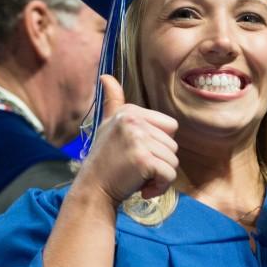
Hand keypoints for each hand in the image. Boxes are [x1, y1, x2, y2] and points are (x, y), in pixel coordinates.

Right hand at [76, 75, 178, 205]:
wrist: (93, 190)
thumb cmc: (104, 161)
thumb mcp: (108, 126)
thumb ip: (113, 102)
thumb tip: (106, 76)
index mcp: (129, 112)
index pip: (170, 127)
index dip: (159, 145)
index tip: (138, 154)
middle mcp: (133, 121)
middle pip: (173, 145)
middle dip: (160, 162)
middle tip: (137, 169)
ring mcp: (138, 139)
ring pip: (173, 161)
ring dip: (160, 176)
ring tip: (139, 178)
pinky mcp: (143, 159)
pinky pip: (169, 175)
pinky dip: (160, 187)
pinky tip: (143, 189)